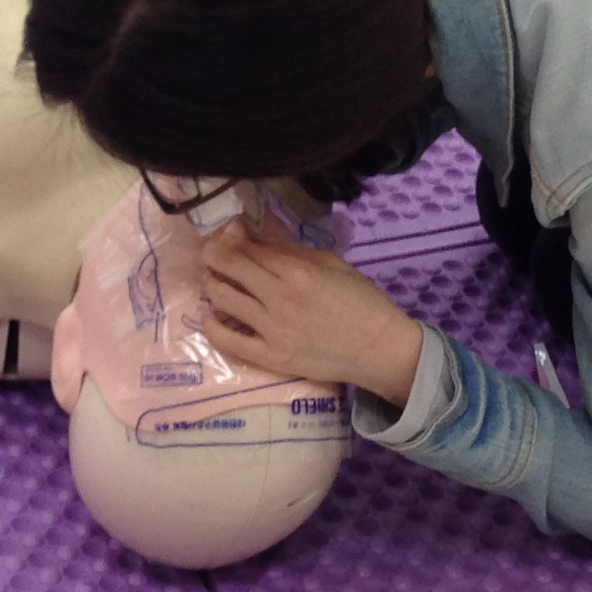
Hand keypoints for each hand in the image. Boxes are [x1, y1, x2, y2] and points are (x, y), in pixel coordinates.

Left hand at [199, 221, 424, 404]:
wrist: (379, 348)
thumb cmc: (361, 301)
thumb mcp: (332, 264)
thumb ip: (292, 252)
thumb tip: (256, 239)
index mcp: (298, 271)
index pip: (249, 247)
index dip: (231, 236)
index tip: (229, 234)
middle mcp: (280, 298)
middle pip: (227, 267)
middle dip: (213, 253)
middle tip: (213, 253)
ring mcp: (272, 330)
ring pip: (221, 298)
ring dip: (212, 283)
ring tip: (216, 281)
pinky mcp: (271, 358)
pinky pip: (228, 341)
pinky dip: (213, 325)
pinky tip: (215, 317)